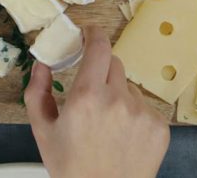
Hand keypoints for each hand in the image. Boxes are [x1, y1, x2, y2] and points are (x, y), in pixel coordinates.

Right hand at [25, 26, 169, 177]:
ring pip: (129, 88)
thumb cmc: (72, 168)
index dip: (94, 34)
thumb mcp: (43, 132)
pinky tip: (123, 136)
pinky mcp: (159, 125)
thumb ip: (37, 92)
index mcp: (87, 97)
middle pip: (114, 65)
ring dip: (119, 96)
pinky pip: (145, 107)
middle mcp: (118, 99)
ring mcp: (142, 112)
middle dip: (101, 71)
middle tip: (92, 94)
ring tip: (107, 126)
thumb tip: (41, 64)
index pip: (98, 47)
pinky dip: (135, 115)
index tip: (90, 33)